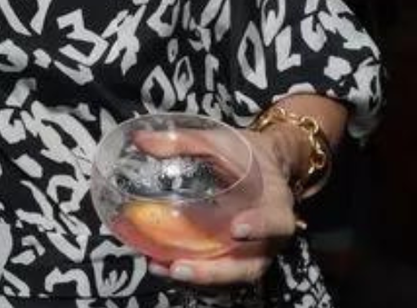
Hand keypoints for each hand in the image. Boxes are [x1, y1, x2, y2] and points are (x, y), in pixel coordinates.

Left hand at [141, 126, 297, 286]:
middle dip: (215, 272)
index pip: (276, 221)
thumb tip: (140, 140)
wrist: (264, 164)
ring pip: (231, 274)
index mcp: (276, 205)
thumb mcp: (218, 141)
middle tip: (180, 268)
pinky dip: (194, 269)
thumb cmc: (242, 153)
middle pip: (249, 265)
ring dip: (200, 276)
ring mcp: (253, 251)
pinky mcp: (236, 255)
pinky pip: (218, 267)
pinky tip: (162, 264)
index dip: (261, 227)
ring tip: (164, 269)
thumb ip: (183, 141)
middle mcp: (269, 237)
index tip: (237, 229)